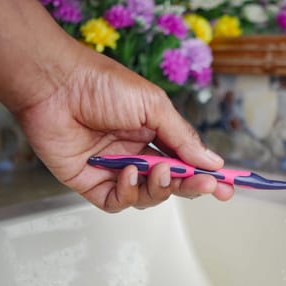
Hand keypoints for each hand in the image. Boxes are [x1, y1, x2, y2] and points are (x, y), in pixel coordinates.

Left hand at [15, 44, 233, 211]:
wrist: (57, 84)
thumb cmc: (105, 85)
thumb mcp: (154, 106)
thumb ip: (183, 137)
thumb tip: (213, 161)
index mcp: (155, 134)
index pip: (186, 160)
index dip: (206, 174)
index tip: (227, 185)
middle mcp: (138, 153)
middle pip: (171, 182)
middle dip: (191, 185)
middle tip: (208, 186)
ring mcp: (116, 170)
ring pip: (148, 196)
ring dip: (160, 188)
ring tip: (160, 171)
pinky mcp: (91, 182)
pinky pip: (118, 201)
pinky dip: (129, 193)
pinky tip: (129, 174)